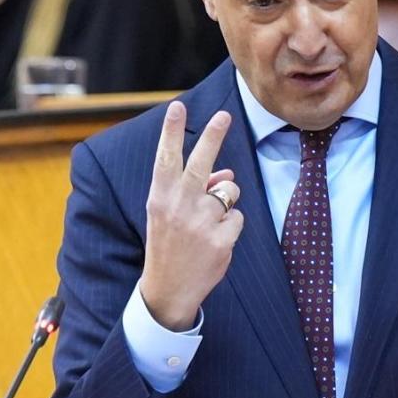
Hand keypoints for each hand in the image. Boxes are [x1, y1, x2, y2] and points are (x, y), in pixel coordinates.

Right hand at [137, 101, 241, 330]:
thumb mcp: (169, 215)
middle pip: (201, 163)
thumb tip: (227, 172)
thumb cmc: (168, 245)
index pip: (166, 158)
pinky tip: (215, 242)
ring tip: (207, 224)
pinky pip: (237, 217)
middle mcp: (179, 206)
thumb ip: (193, 190)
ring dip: (225, 201)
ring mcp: (200, 223)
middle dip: (213, 136)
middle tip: (224, 115)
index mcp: (160, 198)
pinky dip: (231, 227)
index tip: (176, 108)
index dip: (171, 131)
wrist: (167, 289)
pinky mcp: (221, 239)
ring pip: (229, 191)